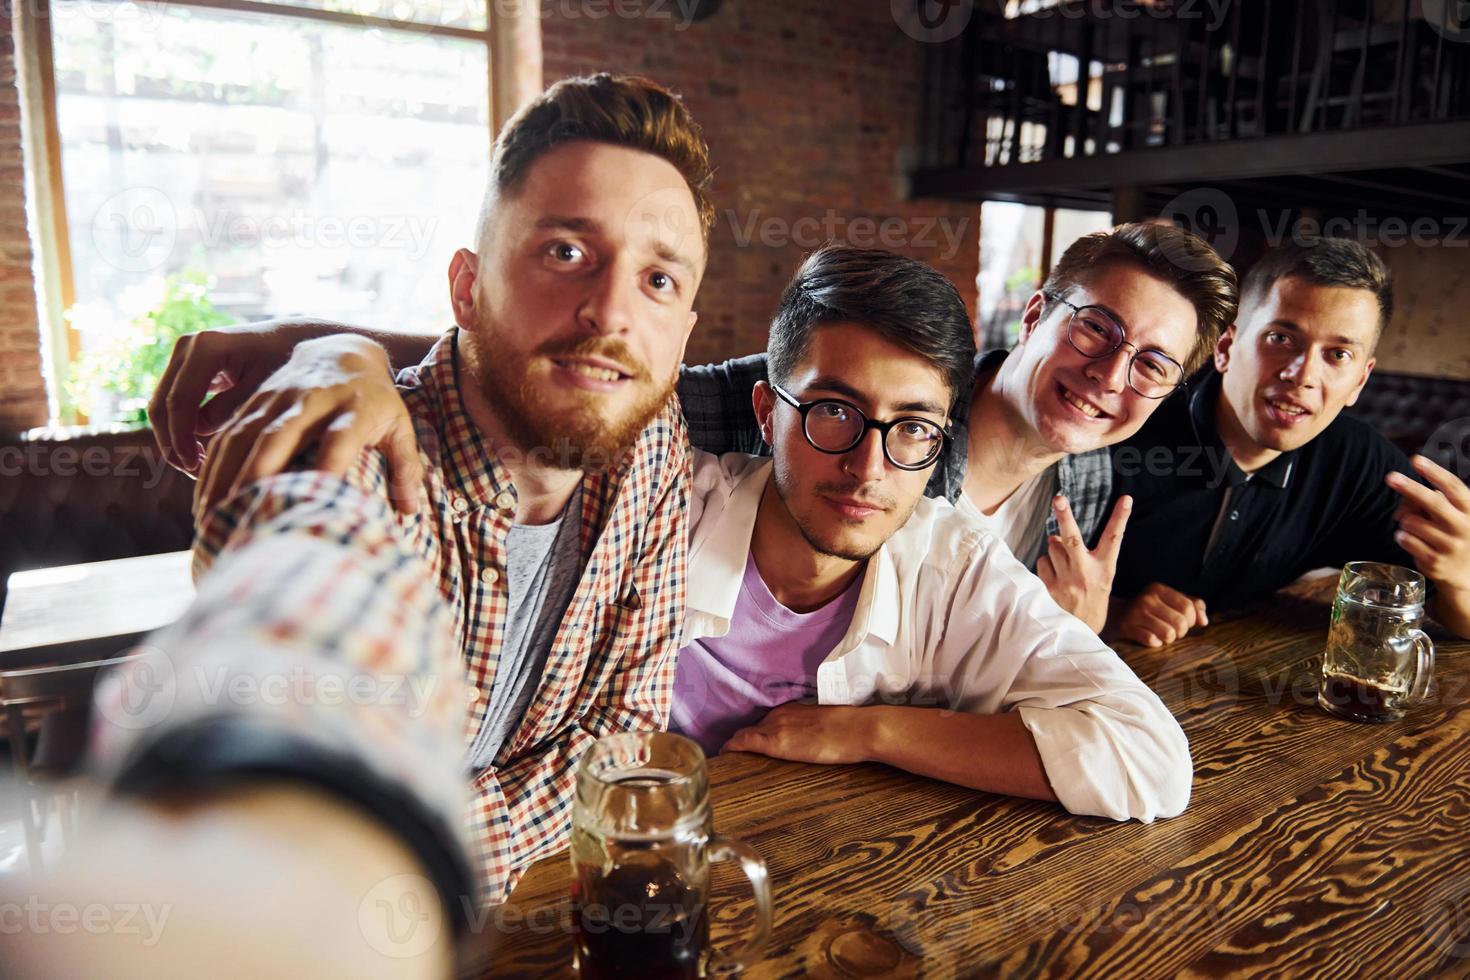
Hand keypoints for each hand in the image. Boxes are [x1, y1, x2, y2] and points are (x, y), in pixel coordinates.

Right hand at [149, 319, 346, 473]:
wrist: (294, 338)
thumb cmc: (286, 361)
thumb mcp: (264, 388)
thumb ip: (230, 410)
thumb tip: (198, 432)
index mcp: (206, 347)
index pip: (179, 401)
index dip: (181, 439)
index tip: (194, 468)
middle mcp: (187, 346)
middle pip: (161, 405)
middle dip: (173, 443)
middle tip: (195, 473)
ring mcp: (184, 355)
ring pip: (163, 407)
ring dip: (176, 439)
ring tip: (200, 467)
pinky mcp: (187, 368)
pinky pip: (176, 403)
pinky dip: (184, 428)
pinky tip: (203, 452)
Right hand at [195, 335, 423, 518]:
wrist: (344, 351)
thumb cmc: (376, 400)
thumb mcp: (400, 427)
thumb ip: (406, 467)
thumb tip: (408, 511)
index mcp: (353, 408)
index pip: (339, 439)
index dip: (328, 468)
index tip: (316, 504)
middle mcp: (311, 401)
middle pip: (278, 437)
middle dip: (256, 476)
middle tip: (240, 518)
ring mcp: (278, 399)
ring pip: (242, 434)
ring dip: (223, 476)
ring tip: (210, 520)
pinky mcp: (255, 401)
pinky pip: (226, 432)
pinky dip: (211, 465)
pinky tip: (203, 499)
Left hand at [721, 702, 869, 764]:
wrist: (858, 729)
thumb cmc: (850, 729)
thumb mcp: (825, 725)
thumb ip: (811, 731)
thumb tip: (810, 743)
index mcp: (791, 709)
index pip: (764, 722)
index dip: (754, 733)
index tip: (745, 745)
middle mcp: (779, 714)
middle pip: (752, 729)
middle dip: (743, 742)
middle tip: (734, 757)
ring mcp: (776, 726)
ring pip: (745, 735)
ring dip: (736, 746)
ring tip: (728, 760)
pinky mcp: (776, 742)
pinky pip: (744, 742)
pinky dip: (732, 747)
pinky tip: (724, 755)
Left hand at [1036, 494, 1131, 632]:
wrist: (1080, 635)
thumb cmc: (1091, 601)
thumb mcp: (1100, 580)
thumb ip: (1082, 556)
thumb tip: (1053, 537)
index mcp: (1105, 569)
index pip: (1115, 538)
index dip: (1120, 518)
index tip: (1126, 498)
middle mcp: (1086, 573)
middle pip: (1073, 539)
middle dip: (1065, 516)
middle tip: (1059, 498)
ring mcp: (1067, 582)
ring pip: (1053, 547)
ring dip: (1055, 550)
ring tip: (1065, 568)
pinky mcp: (1050, 589)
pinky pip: (1042, 562)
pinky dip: (1046, 565)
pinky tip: (1054, 578)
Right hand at [1114, 582, 1208, 647]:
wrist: (1115, 615)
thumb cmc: (1149, 610)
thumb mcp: (1168, 601)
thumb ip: (1191, 606)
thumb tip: (1204, 621)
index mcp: (1158, 589)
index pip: (1189, 606)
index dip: (1191, 619)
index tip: (1184, 622)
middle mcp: (1147, 599)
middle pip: (1181, 622)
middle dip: (1181, 631)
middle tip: (1173, 630)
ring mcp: (1136, 613)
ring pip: (1169, 634)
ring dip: (1168, 639)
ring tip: (1162, 634)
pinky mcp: (1128, 628)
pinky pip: (1152, 641)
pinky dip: (1155, 643)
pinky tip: (1150, 638)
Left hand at [1388, 455, 1469, 594]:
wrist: (1466, 574)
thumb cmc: (1455, 535)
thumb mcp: (1452, 515)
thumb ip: (1432, 501)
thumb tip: (1405, 494)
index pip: (1454, 487)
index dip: (1435, 472)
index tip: (1416, 459)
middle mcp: (1464, 528)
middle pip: (1434, 503)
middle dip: (1411, 488)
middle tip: (1390, 477)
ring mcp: (1451, 547)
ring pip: (1415, 524)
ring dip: (1405, 520)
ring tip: (1410, 524)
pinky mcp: (1436, 563)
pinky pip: (1408, 542)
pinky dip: (1402, 536)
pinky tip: (1405, 536)